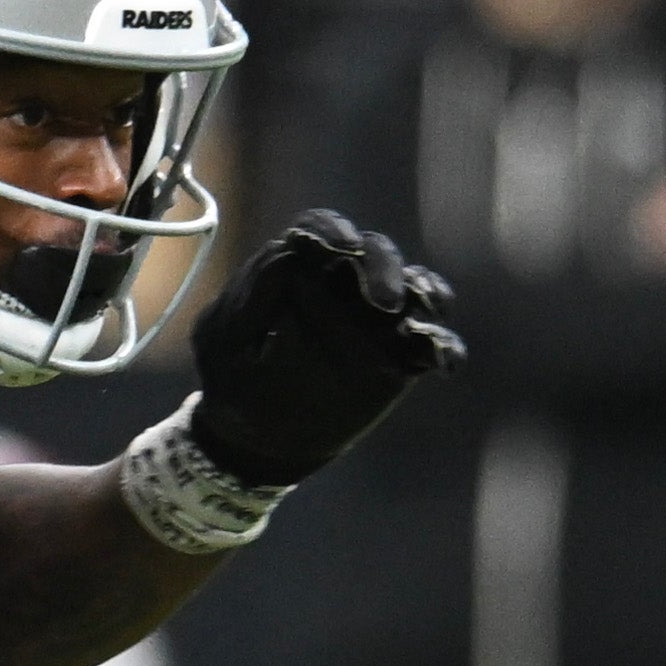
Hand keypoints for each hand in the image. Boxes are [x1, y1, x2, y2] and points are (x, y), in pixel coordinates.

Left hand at [185, 212, 462, 490]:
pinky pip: (432, 343)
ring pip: (415, 288)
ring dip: (426, 295)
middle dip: (384, 269)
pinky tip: (442, 363)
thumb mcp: (222, 343)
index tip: (341, 248)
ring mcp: (378, 317)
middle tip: (384, 303)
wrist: (253, 436)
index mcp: (298, 268)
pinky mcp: (402, 354)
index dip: (333, 230)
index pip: (320, 229)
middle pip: (375, 252)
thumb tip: (286, 253)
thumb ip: (251, 297)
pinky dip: (443, 348)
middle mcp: (345, 284)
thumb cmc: (231, 380)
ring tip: (422, 318)